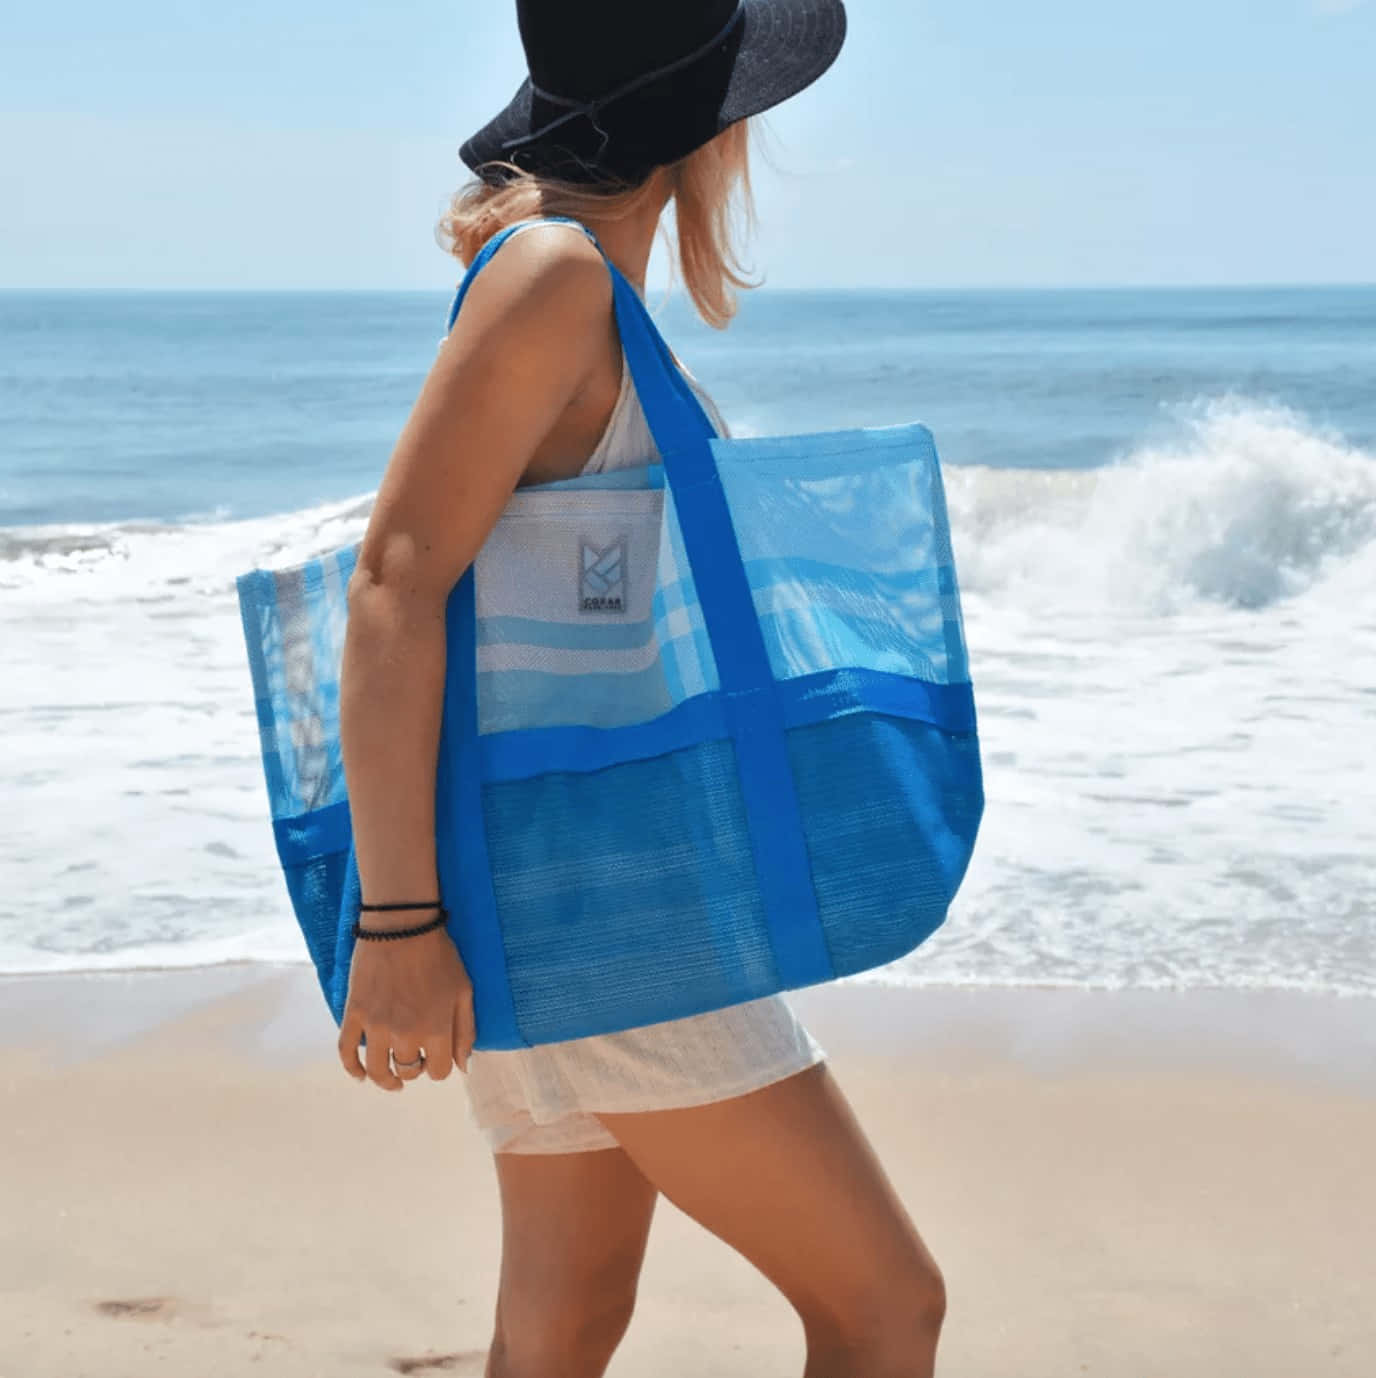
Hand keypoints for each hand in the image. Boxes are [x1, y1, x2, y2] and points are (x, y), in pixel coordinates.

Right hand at [336, 926, 476, 1089]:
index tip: (437, 1057)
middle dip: (416, 1067)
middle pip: (409, 1070)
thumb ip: (466, 1031)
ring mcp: (376, 1026)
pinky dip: (352, 1069)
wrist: (402, 926)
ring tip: (393, 1080)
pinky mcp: (354, 1014)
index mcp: (435, 1030)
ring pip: (378, 1070)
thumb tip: (464, 1067)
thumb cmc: (439, 956)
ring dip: (386, 1079)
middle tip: (417, 1056)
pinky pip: (347, 1052)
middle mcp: (405, 1034)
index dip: (440, 1067)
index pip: (439, 1071)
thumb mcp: (464, 991)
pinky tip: (360, 1075)